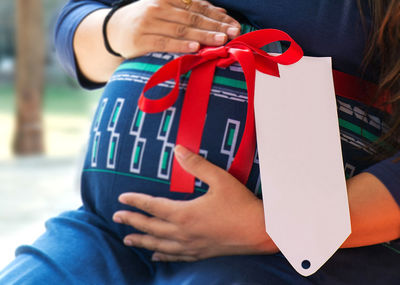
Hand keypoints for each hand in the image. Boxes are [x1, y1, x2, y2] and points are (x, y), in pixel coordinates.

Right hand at [107, 0, 240, 58]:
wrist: (114, 30)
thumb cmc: (147, 20)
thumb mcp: (168, 10)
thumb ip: (193, 10)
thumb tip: (220, 11)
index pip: (198, 6)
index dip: (217, 15)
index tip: (234, 24)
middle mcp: (159, 6)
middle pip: (192, 16)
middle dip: (215, 25)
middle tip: (233, 33)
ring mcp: (149, 22)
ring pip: (181, 29)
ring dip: (203, 34)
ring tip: (220, 39)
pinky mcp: (141, 39)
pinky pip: (165, 42)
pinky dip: (180, 44)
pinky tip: (195, 46)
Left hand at [113, 145, 278, 261]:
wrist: (260, 232)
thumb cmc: (241, 205)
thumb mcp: (220, 179)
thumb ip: (197, 164)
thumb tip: (178, 150)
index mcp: (185, 214)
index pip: (152, 207)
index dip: (136, 201)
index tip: (121, 198)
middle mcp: (183, 233)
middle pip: (150, 227)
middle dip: (131, 222)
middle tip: (116, 218)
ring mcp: (191, 246)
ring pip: (158, 245)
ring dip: (141, 241)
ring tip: (127, 240)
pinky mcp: (200, 254)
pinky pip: (175, 256)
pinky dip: (161, 255)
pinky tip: (155, 256)